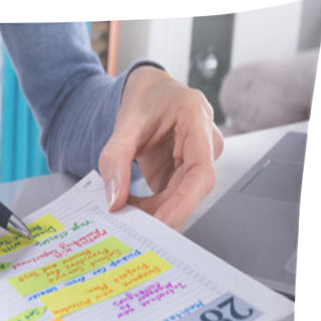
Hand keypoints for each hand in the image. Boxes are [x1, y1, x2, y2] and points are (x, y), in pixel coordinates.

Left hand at [98, 66, 223, 229]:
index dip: (183, 202)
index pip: (200, 171)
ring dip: (154, 211)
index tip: (162, 222)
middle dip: (163, 212)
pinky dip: (151, 206)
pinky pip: (171, 197)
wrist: (150, 92)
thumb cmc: (146, 99)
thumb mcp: (124, 124)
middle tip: (134, 229)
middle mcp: (205, 142)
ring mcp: (197, 159)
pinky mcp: (185, 173)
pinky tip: (132, 208)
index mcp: (196, 118)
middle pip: (191, 190)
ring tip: (126, 214)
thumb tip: (115, 200)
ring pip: (181, 197)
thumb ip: (115, 161)